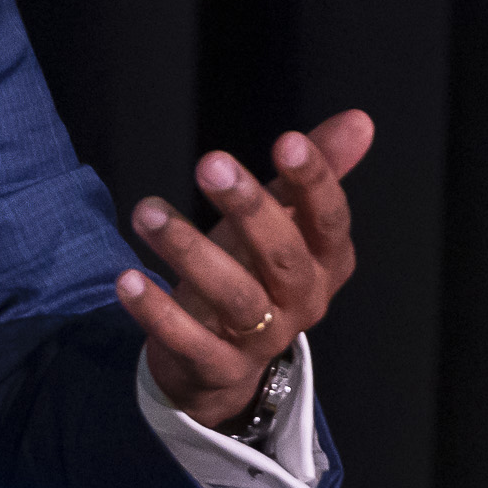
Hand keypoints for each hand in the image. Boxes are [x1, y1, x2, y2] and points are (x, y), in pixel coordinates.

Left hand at [113, 109, 372, 428]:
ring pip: (234, 296)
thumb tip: (360, 119)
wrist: (225, 364)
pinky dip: (159, 314)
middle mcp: (301, 302)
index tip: (287, 141)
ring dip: (189, 252)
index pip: (329, 221)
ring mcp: (262, 340)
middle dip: (250, 209)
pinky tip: (127, 280)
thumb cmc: (255, 274)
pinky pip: (191, 342)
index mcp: (325, 264)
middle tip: (209, 163)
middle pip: (283, 257)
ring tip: (146, 212)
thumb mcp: (282, 224)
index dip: (314, 183)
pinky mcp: (218, 368)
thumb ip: (312, 176)